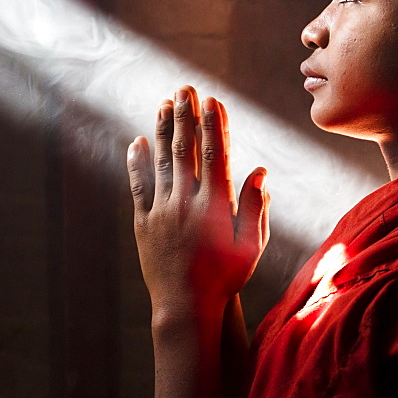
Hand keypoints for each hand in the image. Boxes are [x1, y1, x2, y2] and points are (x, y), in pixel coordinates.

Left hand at [127, 86, 270, 313]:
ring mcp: (162, 211)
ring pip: (162, 162)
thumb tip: (259, 171)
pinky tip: (137, 141)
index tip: (213, 101)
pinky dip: (137, 162)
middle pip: (186, 151)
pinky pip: (139, 187)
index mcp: (215, 207)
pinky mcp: (143, 223)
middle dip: (187, 116)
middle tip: (185, 89)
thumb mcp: (251, 247)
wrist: (185, 307)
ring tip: (165, 103)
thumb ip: (256, 208)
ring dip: (164, 130)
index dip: (214, 126)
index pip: (215, 156)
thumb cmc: (225, 278)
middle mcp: (186, 203)